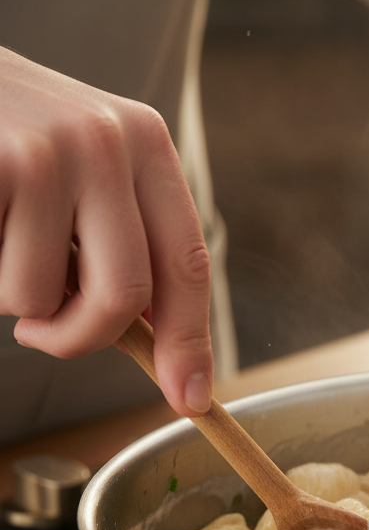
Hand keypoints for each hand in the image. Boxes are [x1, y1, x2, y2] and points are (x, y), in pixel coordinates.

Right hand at [0, 47, 212, 414]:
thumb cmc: (2, 133)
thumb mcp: (80, 168)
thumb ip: (122, 239)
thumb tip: (158, 339)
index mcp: (147, 144)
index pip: (187, 263)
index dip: (189, 340)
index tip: (190, 396)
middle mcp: (110, 141)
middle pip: (126, 296)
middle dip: (82, 338)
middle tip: (44, 335)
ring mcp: (51, 151)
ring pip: (43, 295)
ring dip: (13, 297)